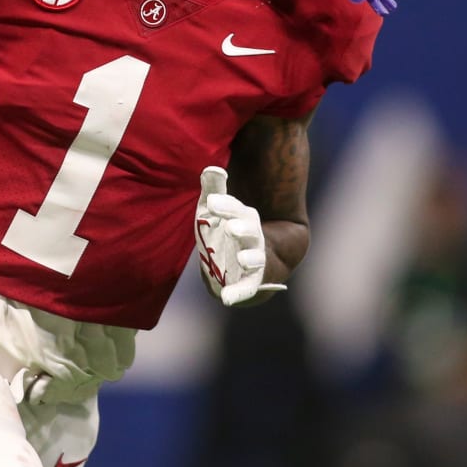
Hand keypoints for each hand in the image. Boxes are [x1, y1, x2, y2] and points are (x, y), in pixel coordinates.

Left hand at [195, 166, 287, 305]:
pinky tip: (227, 299)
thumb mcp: (218, 210)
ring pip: (254, 257)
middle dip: (241, 228)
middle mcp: (252, 237)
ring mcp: (254, 258)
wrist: (253, 260)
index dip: (225, 206)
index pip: (235, 210)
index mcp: (244, 217)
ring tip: (242, 259)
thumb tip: (211, 167)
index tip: (212, 203)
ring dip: (249, 258)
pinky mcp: (251, 281)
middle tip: (232, 227)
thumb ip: (214, 190)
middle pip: (248, 230)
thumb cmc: (230, 230)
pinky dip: (239, 294)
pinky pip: (247, 288)